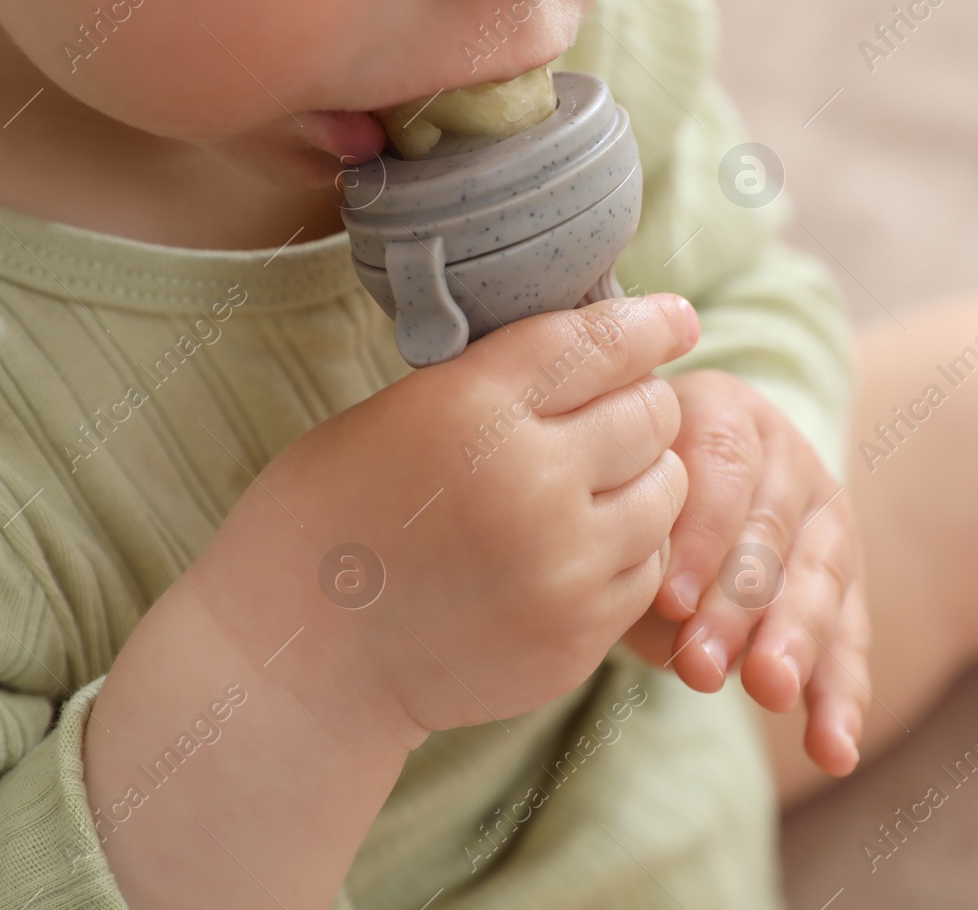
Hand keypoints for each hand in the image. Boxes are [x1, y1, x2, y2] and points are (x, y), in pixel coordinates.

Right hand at [210, 293, 697, 739]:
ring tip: (589, 488)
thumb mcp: (398, 414)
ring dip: (643, 480)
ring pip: (669, 493)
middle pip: (652, 413)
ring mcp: (562, 569)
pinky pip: (648, 569)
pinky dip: (626, 551)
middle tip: (611, 415)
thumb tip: (605, 345)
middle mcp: (531, 484)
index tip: (676, 319)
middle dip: (640, 406)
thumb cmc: (335, 516)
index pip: (601, 342)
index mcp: (473, 409)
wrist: (300, 658)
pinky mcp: (577, 637)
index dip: (650, 324)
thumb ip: (499, 382)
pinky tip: (572, 551)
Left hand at [621, 369, 870, 775]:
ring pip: (820, 582)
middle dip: (741, 607)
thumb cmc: (622, 491)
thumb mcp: (622, 493)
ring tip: (769, 694)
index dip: (701, 538)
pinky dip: (841, 697)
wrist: (674, 482)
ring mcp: (825, 517)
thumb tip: (668, 613)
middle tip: (705, 667)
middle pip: (773, 532)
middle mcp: (787, 456)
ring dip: (794, 645)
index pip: (723, 468)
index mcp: (723, 413)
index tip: (670, 602)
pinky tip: (833, 748)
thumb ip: (641, 545)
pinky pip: (849, 639)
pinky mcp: (844, 581)